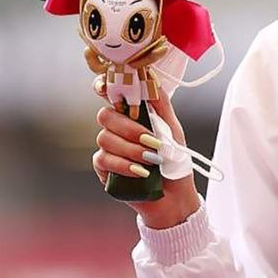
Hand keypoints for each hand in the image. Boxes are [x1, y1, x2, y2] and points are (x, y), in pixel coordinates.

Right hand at [93, 77, 201, 227]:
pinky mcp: (103, 169)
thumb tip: (151, 81)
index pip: (110, 95)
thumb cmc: (174, 161)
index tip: (109, 89)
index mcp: (132, 116)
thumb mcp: (173, 130)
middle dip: (129, 128)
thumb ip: (161, 106)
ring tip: (153, 160)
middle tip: (151, 141)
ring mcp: (108, 149)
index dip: (104, 87)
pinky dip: (125, 165)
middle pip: (105, 116)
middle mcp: (116, 130)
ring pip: (105, 139)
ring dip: (131, 149)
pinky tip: (141, 172)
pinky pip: (103, 160)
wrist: (174, 196)